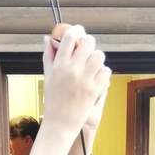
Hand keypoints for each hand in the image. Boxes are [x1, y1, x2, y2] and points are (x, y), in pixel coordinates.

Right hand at [42, 25, 110, 141]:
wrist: (60, 124)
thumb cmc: (53, 101)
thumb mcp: (47, 77)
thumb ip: (49, 56)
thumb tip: (48, 39)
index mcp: (59, 65)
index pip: (70, 37)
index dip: (76, 31)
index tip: (78, 33)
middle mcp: (72, 70)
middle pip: (88, 42)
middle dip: (89, 43)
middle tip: (87, 51)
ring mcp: (85, 80)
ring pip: (99, 55)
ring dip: (97, 58)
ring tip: (91, 67)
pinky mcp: (95, 89)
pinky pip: (106, 71)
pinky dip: (103, 73)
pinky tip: (96, 78)